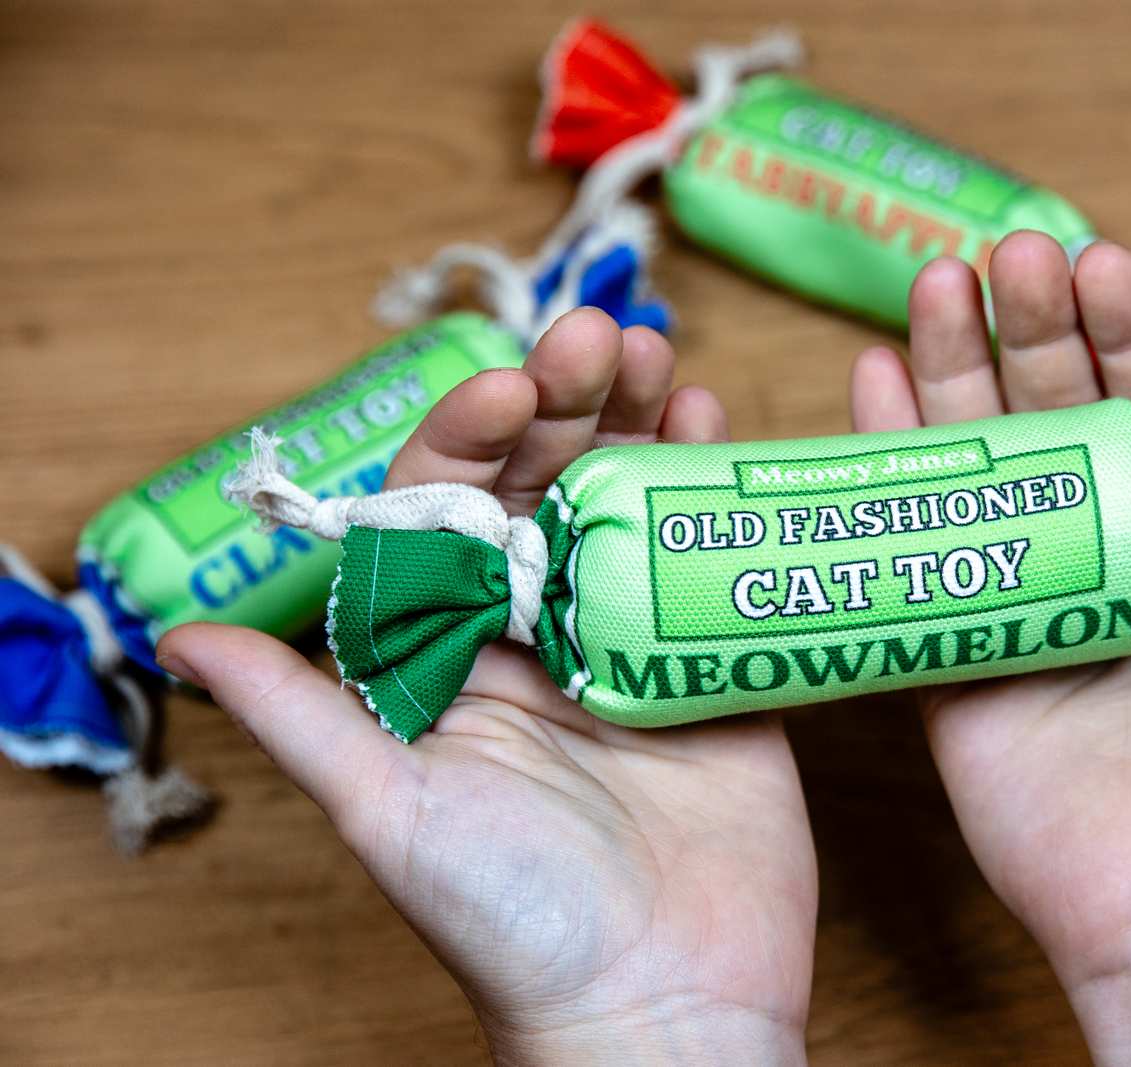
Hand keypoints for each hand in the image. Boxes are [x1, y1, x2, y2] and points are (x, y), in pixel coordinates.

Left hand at [158, 310, 816, 1065]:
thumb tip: (189, 636)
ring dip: (633, 419)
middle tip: (596, 336)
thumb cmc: (515, 923)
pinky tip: (709, 421)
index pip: (446, 511)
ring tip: (650, 350)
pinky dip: (709, 486)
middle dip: (563, 401)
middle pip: (542, 487)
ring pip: (624, 503)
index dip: (469, 438)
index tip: (506, 385)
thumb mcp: (394, 814)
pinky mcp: (712, 663)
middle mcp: (534, 633)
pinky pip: (707, 557)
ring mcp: (629, 640)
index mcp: (450, 654)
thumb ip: (309, 715)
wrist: (662, 1003)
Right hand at [850, 234, 1130, 1063]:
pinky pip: (912, 538)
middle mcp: (1102, 544)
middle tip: (1006, 254)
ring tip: (935, 283)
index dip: (1128, 328)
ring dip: (950, 363)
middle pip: (1055, 408)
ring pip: (977, 452)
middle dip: (1031, 326)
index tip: (1100, 260)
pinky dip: (887, 456)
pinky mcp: (952, 640)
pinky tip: (873, 376)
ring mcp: (1019, 584)